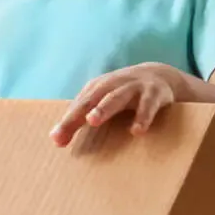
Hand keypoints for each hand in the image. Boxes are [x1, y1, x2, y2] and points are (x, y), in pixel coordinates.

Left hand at [50, 63, 186, 146]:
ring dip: (104, 107)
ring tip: (93, 120)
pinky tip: (137, 131)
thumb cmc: (122, 93)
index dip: (67, 121)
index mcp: (98, 88)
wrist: (158, 75)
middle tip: (67, 126)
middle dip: (81, 110)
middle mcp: (113, 84)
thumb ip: (80, 118)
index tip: (57, 139)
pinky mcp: (154, 93)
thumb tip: (56, 139)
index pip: (80, 105)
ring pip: (117, 97)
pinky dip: (142, 116)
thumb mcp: (101, 101)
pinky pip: (148, 105)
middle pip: (93, 99)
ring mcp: (133, 87)